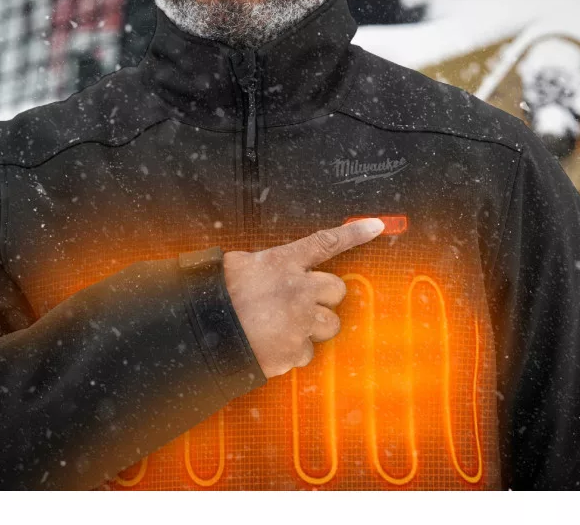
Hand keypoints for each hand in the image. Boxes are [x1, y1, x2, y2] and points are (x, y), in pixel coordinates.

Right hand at [223, 218, 384, 377]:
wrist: (203, 334)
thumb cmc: (214, 296)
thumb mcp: (235, 266)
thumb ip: (261, 264)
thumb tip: (261, 266)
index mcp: (284, 262)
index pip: (325, 242)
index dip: (354, 233)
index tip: (376, 226)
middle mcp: (299, 289)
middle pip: (336, 290)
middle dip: (323, 298)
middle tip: (299, 304)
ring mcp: (301, 321)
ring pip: (330, 324)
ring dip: (313, 327)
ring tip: (283, 328)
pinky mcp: (295, 350)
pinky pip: (307, 352)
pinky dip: (292, 352)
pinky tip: (270, 347)